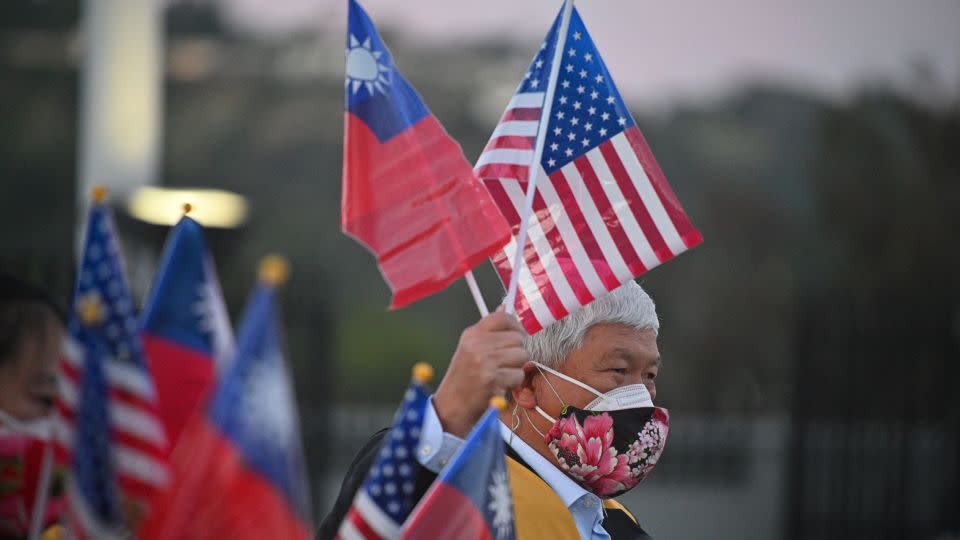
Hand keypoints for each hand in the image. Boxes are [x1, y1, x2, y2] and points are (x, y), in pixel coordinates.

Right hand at [433, 309, 527, 436]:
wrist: (452, 406)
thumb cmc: (464, 378)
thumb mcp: (470, 349)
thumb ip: (489, 330)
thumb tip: (504, 307)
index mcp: (471, 334)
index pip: (502, 317)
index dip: (514, 325)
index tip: (516, 335)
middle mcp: (477, 345)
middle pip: (517, 338)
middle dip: (516, 352)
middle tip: (504, 363)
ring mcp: (484, 362)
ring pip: (522, 356)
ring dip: (516, 368)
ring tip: (501, 374)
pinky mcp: (492, 379)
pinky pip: (518, 375)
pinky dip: (513, 383)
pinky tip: (500, 386)